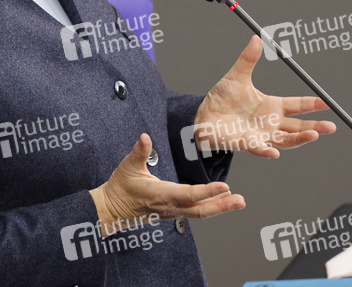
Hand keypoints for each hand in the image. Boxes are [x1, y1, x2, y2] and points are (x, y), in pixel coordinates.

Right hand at [89, 133, 244, 234]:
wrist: (111, 210)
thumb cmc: (119, 188)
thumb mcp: (127, 167)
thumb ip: (139, 152)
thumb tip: (145, 137)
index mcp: (160, 195)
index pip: (188, 195)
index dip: (207, 192)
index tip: (224, 187)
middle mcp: (169, 207)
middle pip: (200, 210)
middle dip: (222, 206)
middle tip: (240, 201)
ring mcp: (172, 212)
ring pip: (199, 213)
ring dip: (220, 207)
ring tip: (237, 202)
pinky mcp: (172, 213)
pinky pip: (195, 212)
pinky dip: (210, 207)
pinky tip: (221, 202)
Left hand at [193, 35, 336, 158]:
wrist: (202, 116)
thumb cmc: (222, 99)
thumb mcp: (237, 76)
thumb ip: (248, 59)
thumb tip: (256, 38)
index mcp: (271, 106)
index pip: (297, 105)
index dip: (313, 104)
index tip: (328, 103)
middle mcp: (269, 123)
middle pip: (298, 127)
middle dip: (315, 127)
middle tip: (331, 126)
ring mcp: (260, 135)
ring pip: (285, 140)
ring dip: (299, 139)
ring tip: (313, 134)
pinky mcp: (245, 143)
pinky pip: (258, 149)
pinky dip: (266, 151)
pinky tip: (275, 153)